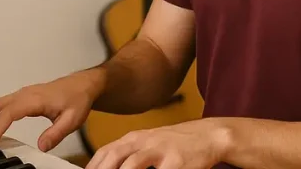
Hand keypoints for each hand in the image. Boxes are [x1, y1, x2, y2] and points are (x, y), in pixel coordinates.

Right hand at [0, 71, 101, 151]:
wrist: (82, 84)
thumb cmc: (77, 99)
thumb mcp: (72, 119)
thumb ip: (56, 133)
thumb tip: (41, 146)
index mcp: (35, 99)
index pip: (10, 112)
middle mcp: (25, 94)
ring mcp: (22, 94)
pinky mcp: (22, 97)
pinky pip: (2, 104)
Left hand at [85, 119, 229, 168]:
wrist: (209, 135)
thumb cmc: (175, 143)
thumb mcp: (148, 143)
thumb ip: (127, 154)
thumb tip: (103, 165)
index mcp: (135, 138)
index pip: (105, 151)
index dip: (92, 165)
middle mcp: (144, 142)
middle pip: (114, 156)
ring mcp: (160, 151)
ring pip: (132, 165)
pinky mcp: (176, 163)